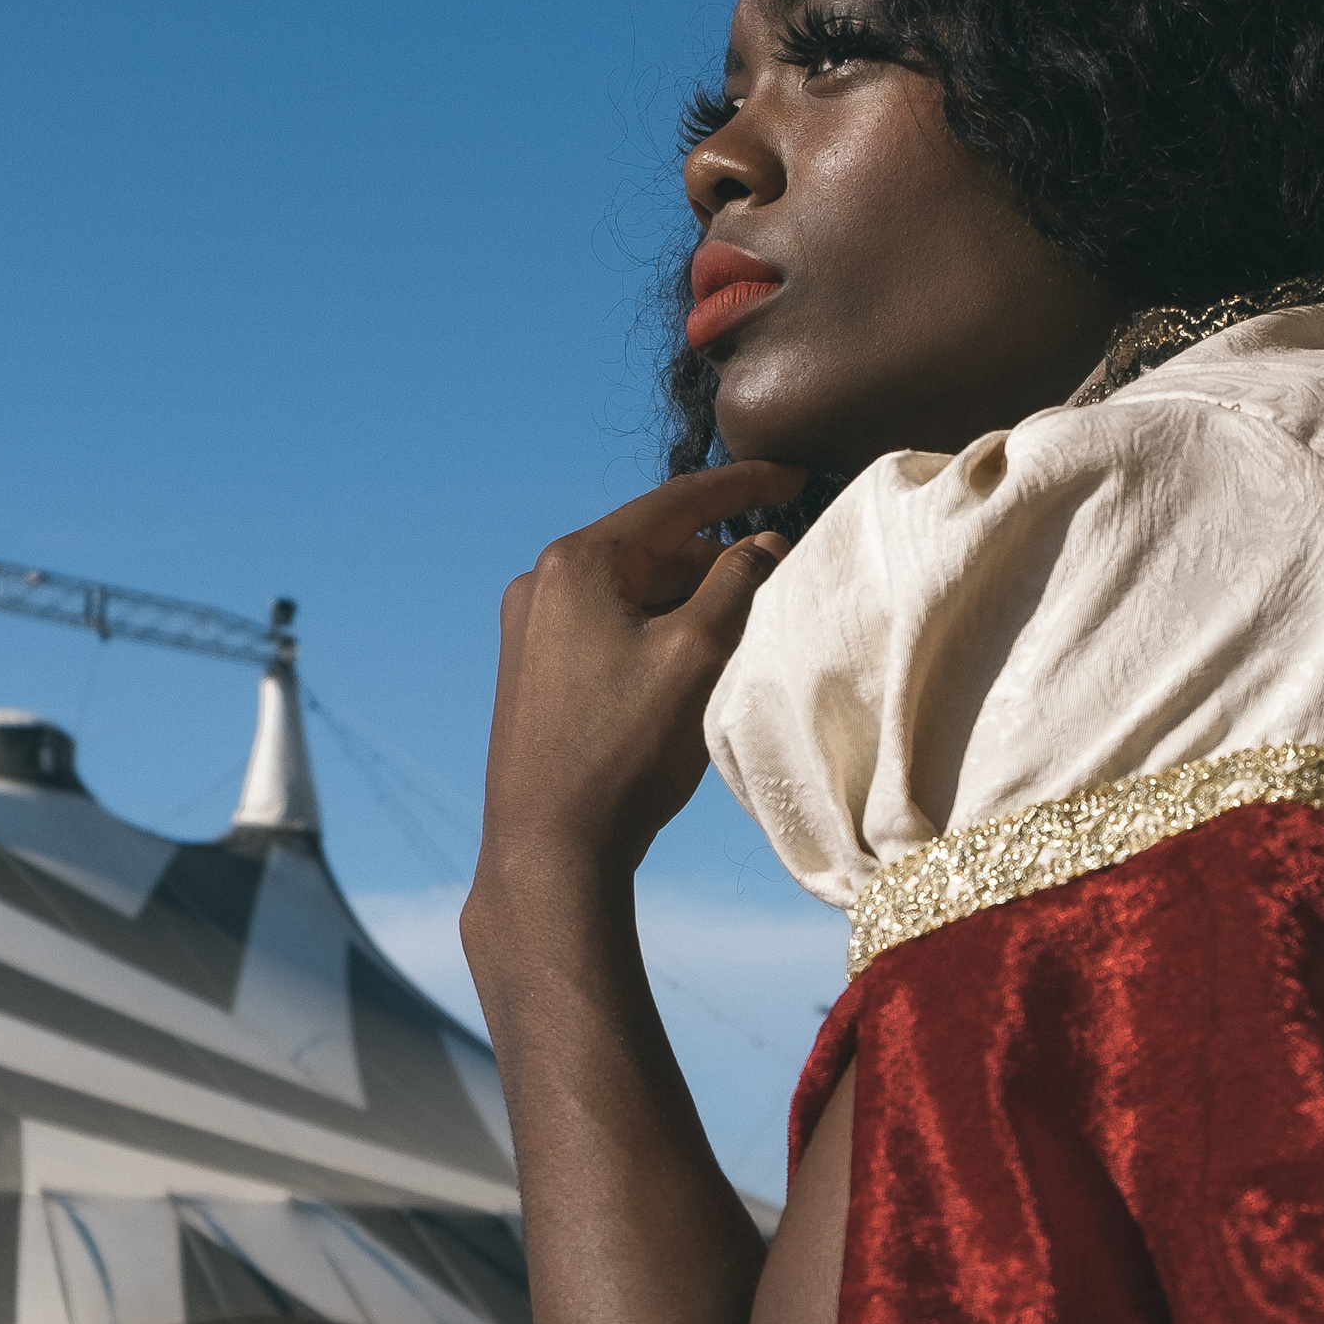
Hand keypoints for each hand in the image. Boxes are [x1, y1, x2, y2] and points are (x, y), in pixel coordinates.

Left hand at [471, 462, 796, 891]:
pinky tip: (692, 670)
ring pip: (634, 593)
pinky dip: (656, 634)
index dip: (743, 485)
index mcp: (577, 563)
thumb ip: (740, 583)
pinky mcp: (532, 673)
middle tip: (779, 583)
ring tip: (742, 636)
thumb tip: (765, 541)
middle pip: (654, 549)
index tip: (793, 474)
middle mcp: (542, 584)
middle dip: (718, 561)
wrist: (550, 849)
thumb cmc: (624, 752)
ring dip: (690, 604)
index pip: (676, 502)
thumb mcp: (699, 655)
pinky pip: (609, 629)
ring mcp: (530, 630)